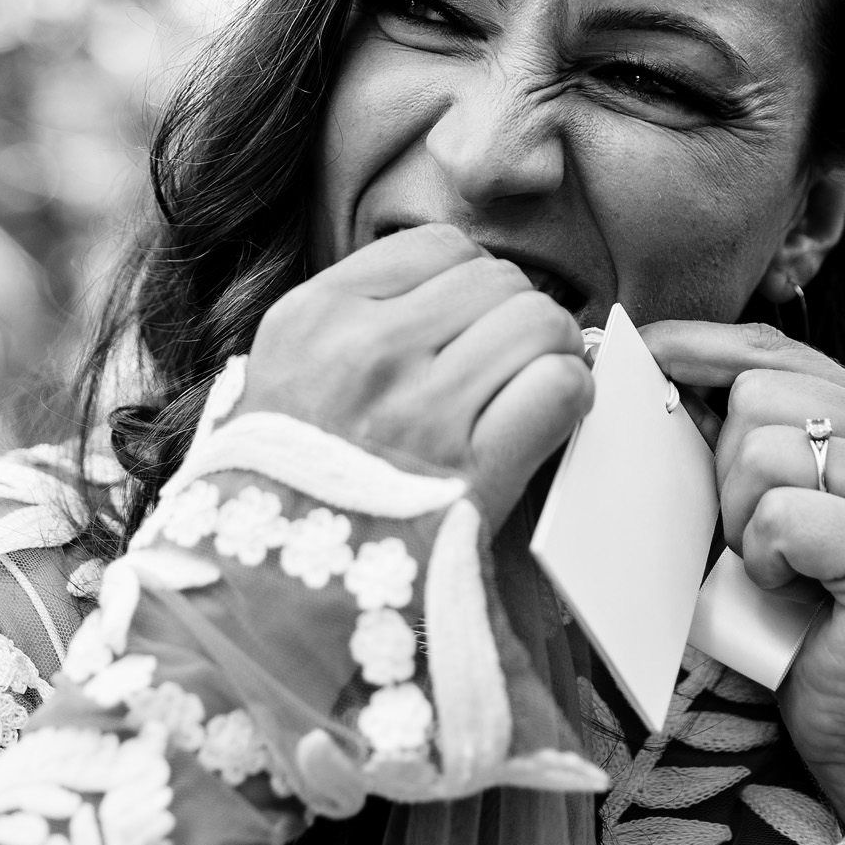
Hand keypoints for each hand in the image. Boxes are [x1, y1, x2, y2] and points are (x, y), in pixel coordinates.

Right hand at [242, 224, 592, 527]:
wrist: (273, 597)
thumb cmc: (280, 488)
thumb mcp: (273, 375)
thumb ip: (345, 320)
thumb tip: (447, 283)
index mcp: (314, 317)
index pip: (437, 247)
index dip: (469, 279)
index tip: (470, 318)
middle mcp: (365, 351)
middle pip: (497, 279)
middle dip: (516, 312)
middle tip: (508, 357)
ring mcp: (420, 408)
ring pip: (538, 322)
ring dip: (551, 351)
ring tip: (531, 382)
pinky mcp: (472, 470)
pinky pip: (558, 385)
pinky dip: (570, 395)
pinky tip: (550, 415)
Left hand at [641, 319, 844, 843]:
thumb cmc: (799, 613)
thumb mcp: (756, 501)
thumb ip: (731, 432)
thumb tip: (647, 366)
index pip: (770, 345)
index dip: (693, 348)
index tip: (635, 354)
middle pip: (757, 392)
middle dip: (722, 469)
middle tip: (752, 536)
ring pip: (761, 451)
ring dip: (741, 521)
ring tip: (775, 567)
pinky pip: (783, 517)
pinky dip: (763, 559)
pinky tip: (789, 589)